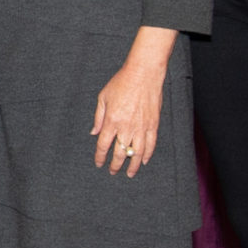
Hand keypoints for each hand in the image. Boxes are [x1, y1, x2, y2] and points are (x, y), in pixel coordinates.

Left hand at [92, 58, 166, 175]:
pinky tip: (144, 161)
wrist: (143, 74)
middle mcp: (126, 127)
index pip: (103, 145)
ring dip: (133, 166)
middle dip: (115, 165)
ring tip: (130, 173)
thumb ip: (98, 117)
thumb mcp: (103, 97)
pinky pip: (151, 144)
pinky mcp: (153, 124)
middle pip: (120, 153)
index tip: (99, 163)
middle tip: (113, 172)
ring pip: (136, 153)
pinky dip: (147, 154)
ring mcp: (141, 127)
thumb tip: (93, 133)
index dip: (100, 157)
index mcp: (111, 120)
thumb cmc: (121, 82)